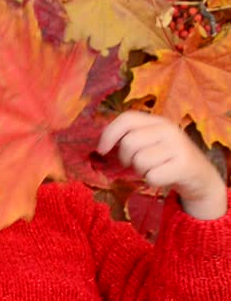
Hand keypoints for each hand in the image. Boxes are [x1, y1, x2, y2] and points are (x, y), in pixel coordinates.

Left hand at [97, 111, 227, 219]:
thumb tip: (101, 143)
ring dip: (141, 171)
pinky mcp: (183, 165)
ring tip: (154, 169)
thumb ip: (130, 137)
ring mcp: (178, 146)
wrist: (200, 176)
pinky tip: (163, 177)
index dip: (109, 134)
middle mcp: (169, 129)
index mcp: (157, 121)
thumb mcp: (150, 142)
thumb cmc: (165, 159)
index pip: (127, 119)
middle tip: (136, 164)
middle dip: (126, 158)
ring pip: (139, 161)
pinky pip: (151, 176)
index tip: (101, 150)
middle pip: (129, 143)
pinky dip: (152, 181)